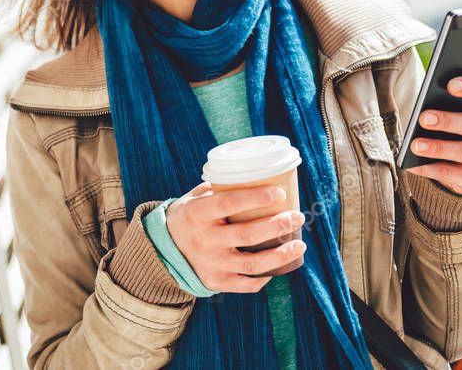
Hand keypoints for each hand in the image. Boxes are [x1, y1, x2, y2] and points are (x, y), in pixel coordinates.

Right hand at [165, 182, 306, 293]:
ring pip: (254, 263)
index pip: (229, 203)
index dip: (256, 198)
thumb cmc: (187, 217)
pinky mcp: (216, 283)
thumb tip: (255, 178)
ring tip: (299, 243)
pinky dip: (265, 276)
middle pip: (248, 234)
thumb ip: (218, 190)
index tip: (280, 193)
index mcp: (196, 214)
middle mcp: (204, 240)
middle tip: (297, 217)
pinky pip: (247, 283)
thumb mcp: (193, 199)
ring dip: (281, 254)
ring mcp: (211, 264)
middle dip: (278, 225)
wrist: (162, 250)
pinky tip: (278, 267)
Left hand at [405, 75, 461, 194]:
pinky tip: (414, 165)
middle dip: (448, 121)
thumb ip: (447, 105)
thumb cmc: (456, 126)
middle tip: (423, 118)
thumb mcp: (455, 112)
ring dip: (439, 148)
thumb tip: (425, 108)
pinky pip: (458, 175)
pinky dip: (433, 169)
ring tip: (415, 145)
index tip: (450, 85)